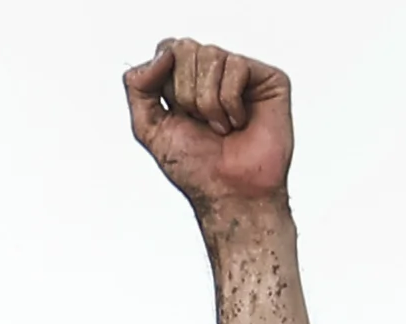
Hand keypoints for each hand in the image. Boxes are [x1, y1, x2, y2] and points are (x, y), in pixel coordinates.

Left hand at [123, 39, 291, 212]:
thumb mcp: (149, 128)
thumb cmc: (194, 167)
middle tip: (199, 123)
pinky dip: (229, 103)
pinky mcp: (267, 78)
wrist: (230, 193)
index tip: (174, 111)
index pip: (167, 48)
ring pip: (210, 55)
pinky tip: (239, 122)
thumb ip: (138, 88)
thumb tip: (163, 54)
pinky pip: (236, 66)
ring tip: (219, 127)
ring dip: (207, 102)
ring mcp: (241, 73)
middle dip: (183, 93)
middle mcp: (213, 72)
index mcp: (185, 80)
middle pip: (184, 48)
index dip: (164, 78)